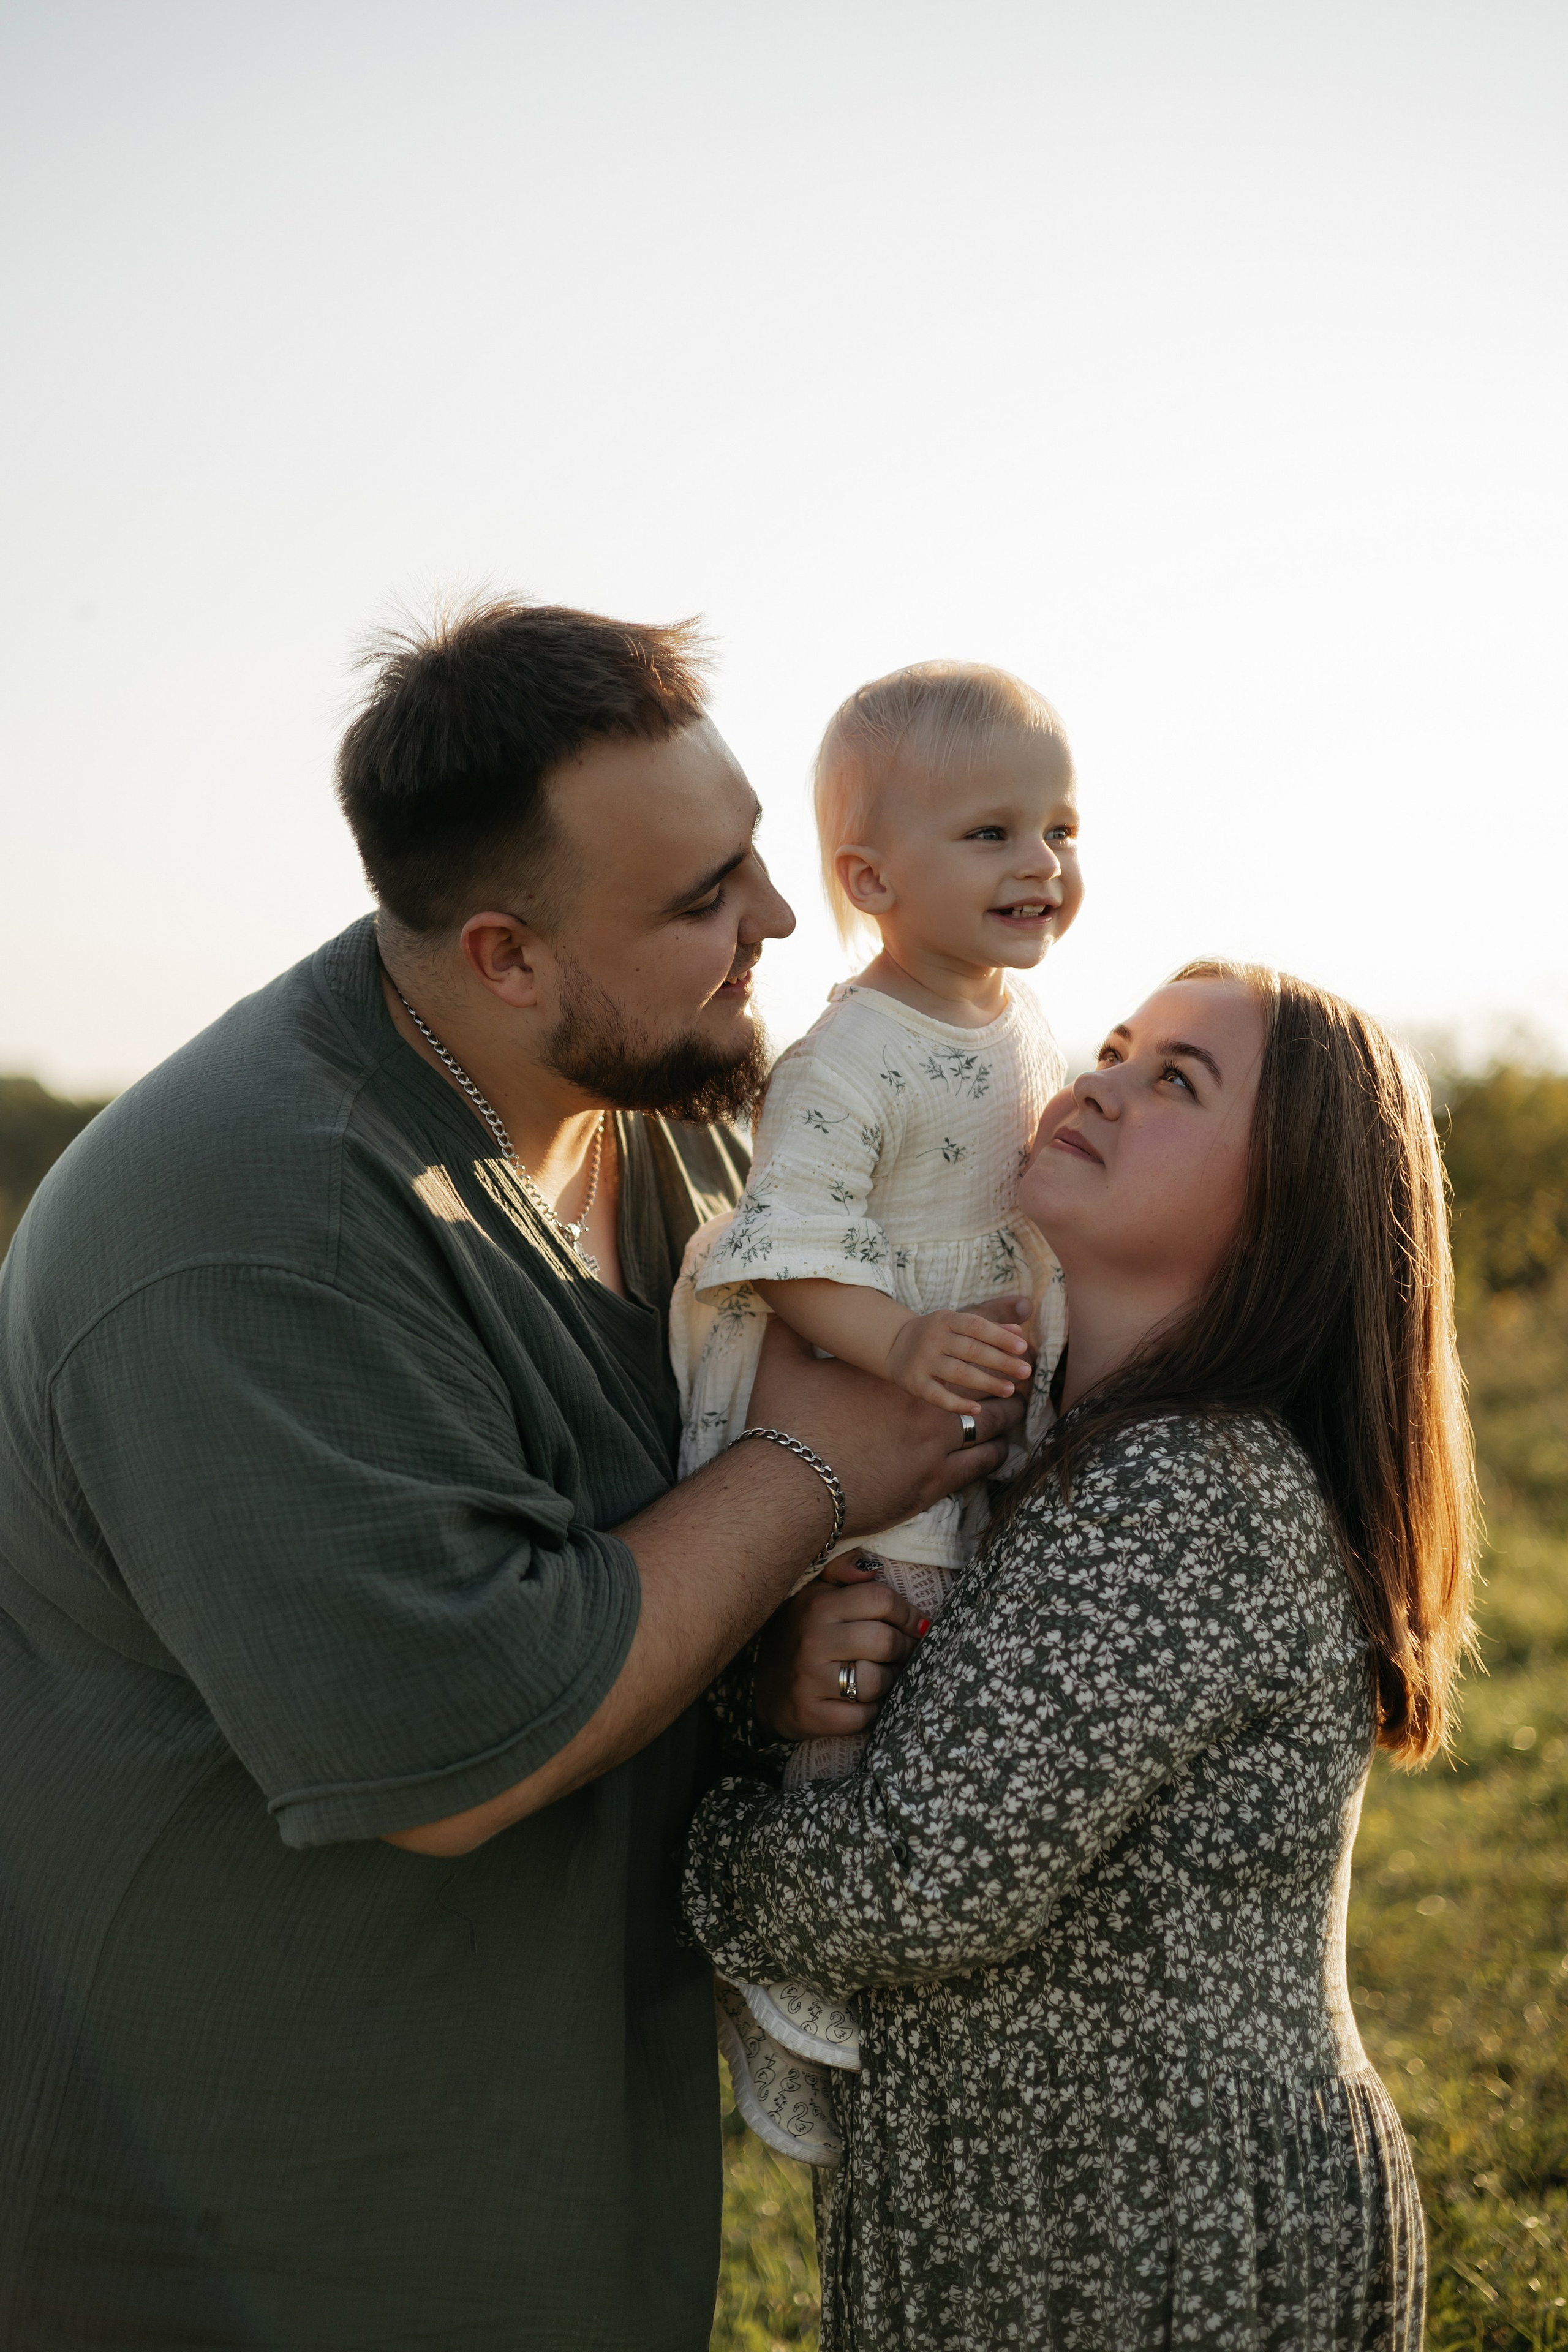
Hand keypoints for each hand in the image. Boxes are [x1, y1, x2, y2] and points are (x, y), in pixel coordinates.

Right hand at [748, 1312, 1025, 1542]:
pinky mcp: (932, 1484)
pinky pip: (979, 1465)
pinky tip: (1000, 1451)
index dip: (995, 1321)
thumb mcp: (783, 1367)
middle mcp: (921, 1403)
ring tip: (1016, 1408)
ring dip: (1007, 1415)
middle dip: (1007, 1372)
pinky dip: (994, 1454)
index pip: (955, 1335)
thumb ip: (787, 1335)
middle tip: (1023, 1370)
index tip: (1021, 1319)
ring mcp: (931, 1446)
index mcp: (894, 1370)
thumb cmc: (787, 1427)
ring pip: (991, 1424)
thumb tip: (777, 1312)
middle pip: (985, 1380)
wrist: (792, 1488)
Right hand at [754, 1555, 927, 1739]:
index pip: (880, 1600)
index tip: (918, 1625)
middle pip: (885, 1641)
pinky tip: (864, 1701)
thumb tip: (874, 1567)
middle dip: (905, 1648)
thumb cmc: (802, 1637)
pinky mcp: (812, 1715)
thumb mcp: (815, 1595)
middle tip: (905, 1652)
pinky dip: (873, 1711)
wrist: (767, 1692)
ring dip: (890, 1680)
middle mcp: (812, 1640)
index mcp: (817, 1604)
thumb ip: (843, 1571)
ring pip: (878, 1680)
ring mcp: (810, 1679)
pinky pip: (865, 1716)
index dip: (908, 1613)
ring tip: (883, 1675)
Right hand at [884, 1306, 1031, 1411]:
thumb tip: (1020, 1330)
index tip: (1023, 1348)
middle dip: (1001, 1362)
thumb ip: (989, 1325)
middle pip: (971, 1351)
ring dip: (986, 1383)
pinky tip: (978, 1409)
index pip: (977, 1326)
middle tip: (1025, 1372)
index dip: (1000, 1337)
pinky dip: (957, 1404)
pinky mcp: (914, 1383)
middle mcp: (933, 1338)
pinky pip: (937, 1396)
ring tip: (1009, 1390)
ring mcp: (923, 1362)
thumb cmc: (936, 1333)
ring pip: (958, 1374)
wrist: (893, 1344)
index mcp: (946, 1319)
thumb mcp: (957, 1322)